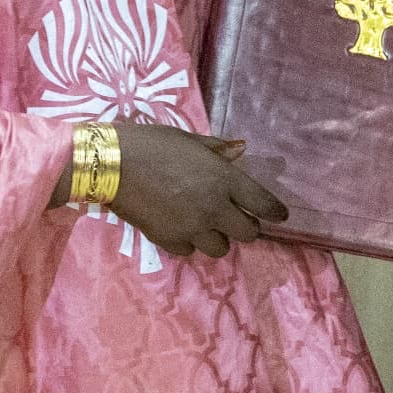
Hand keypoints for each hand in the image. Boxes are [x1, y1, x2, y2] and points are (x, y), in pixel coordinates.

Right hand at [95, 123, 288, 258]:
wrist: (114, 164)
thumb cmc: (155, 144)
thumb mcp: (192, 141)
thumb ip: (219, 151)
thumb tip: (240, 151)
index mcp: (224, 179)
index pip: (263, 204)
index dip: (275, 212)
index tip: (279, 216)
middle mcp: (214, 208)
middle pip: (248, 234)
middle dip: (246, 226)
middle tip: (237, 217)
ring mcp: (192, 228)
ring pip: (221, 249)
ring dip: (218, 237)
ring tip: (206, 224)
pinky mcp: (170, 242)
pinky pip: (191, 251)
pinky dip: (190, 242)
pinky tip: (180, 227)